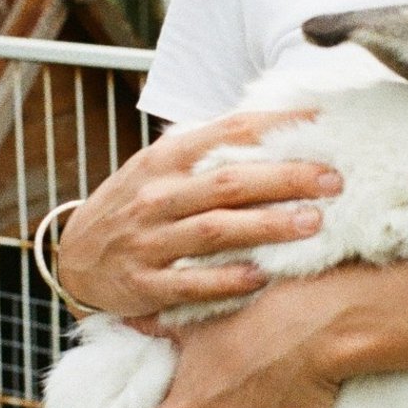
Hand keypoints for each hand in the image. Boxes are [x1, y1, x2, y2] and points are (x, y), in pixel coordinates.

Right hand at [57, 112, 341, 318]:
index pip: (228, 132)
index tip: (322, 123)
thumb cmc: (138, 203)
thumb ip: (211, 148)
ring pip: (213, 230)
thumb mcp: (163, 165)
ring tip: (312, 223)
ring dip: (266, 226)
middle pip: (229, 182)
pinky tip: (262, 277)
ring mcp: (149, 240)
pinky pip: (189, 283)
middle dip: (285, 179)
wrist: (74, 256)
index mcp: (167, 159)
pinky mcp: (143, 284)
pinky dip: (226, 280)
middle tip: (333, 180)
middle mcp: (158, 196)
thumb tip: (278, 123)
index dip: (277, 125)